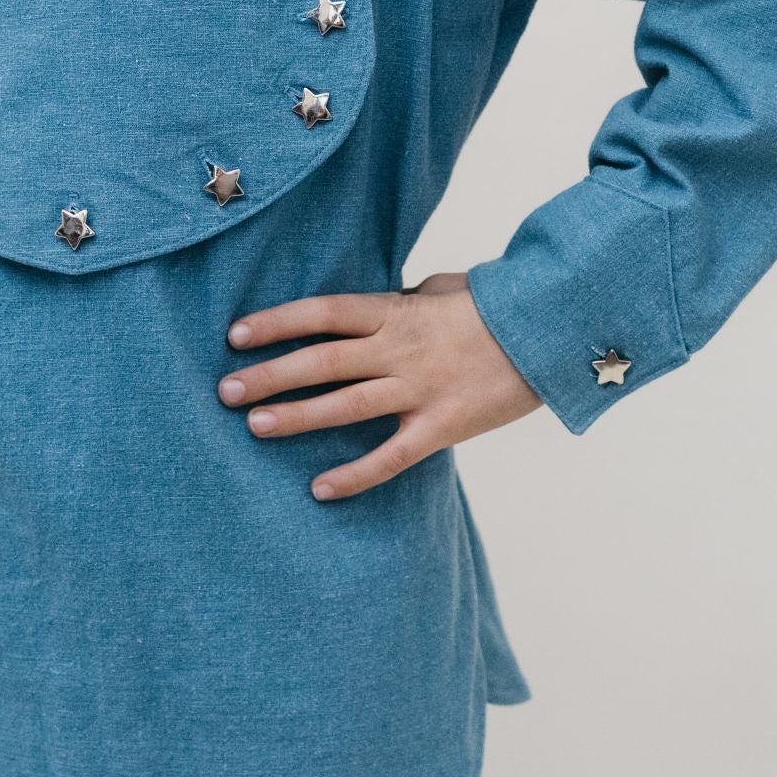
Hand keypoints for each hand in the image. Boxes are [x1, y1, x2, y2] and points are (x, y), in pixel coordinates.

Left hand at [217, 271, 542, 500]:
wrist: (549, 332)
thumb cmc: (493, 306)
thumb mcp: (443, 288)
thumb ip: (405, 298)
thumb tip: (386, 299)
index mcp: (394, 310)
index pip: (322, 313)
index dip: (276, 322)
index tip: (235, 335)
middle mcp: (398, 348)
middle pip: (321, 361)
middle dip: (271, 375)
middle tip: (226, 391)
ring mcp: (419, 388)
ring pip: (345, 405)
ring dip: (297, 417)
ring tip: (255, 426)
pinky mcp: (441, 426)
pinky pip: (391, 456)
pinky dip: (355, 475)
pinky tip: (320, 489)